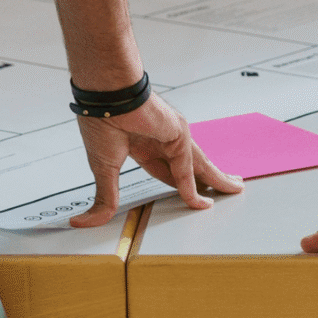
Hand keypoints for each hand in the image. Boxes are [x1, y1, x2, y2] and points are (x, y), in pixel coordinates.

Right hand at [70, 94, 243, 226]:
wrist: (106, 96)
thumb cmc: (100, 120)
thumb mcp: (103, 170)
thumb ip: (104, 198)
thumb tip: (83, 222)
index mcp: (141, 143)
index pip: (166, 169)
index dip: (180, 185)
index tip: (189, 196)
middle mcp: (161, 139)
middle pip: (190, 166)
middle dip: (207, 179)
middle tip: (224, 188)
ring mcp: (172, 136)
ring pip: (198, 165)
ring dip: (216, 178)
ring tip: (234, 188)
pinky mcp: (178, 134)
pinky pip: (186, 168)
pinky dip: (193, 187)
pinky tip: (202, 201)